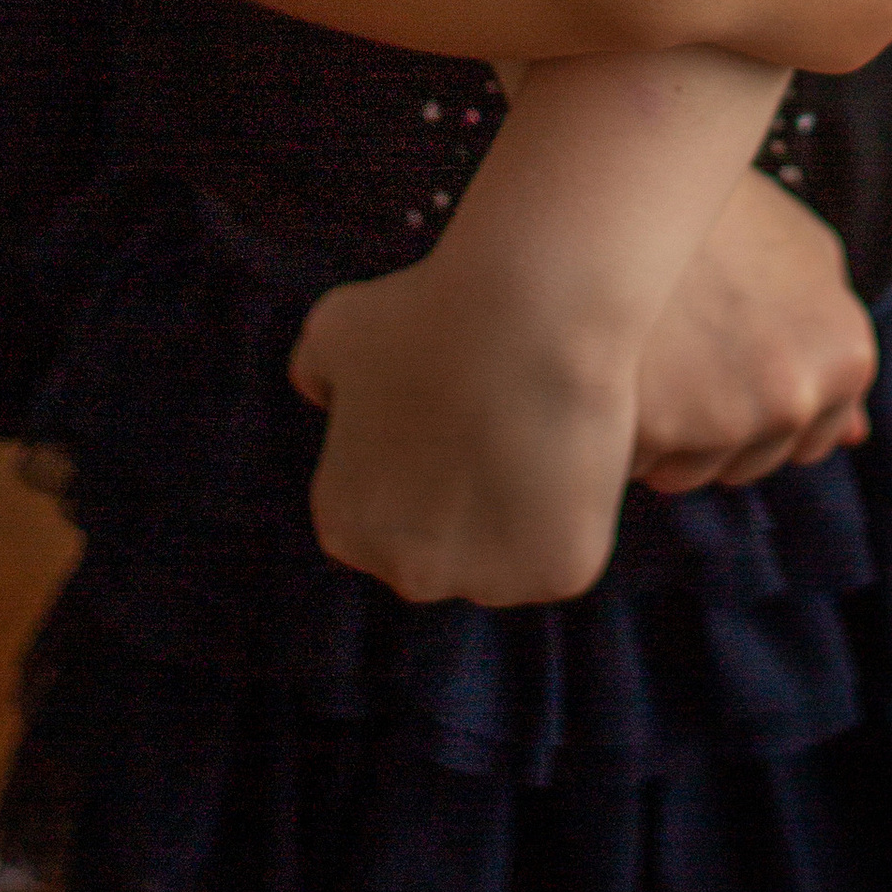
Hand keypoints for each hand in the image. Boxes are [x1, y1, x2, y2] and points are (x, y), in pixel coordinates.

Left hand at [289, 249, 637, 606]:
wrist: (529, 311)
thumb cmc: (429, 309)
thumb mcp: (336, 328)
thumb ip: (314, 370)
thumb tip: (321, 389)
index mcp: (347, 524)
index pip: (379, 512)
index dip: (417, 463)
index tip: (447, 417)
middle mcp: (407, 570)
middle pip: (440, 547)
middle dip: (462, 500)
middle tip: (495, 424)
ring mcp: (486, 582)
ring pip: (505, 558)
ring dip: (519, 516)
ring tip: (539, 435)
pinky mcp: (558, 574)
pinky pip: (565, 552)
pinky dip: (575, 514)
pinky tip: (576, 454)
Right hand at [632, 169, 874, 491]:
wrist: (618, 174)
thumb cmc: (706, 206)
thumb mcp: (796, 250)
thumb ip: (828, 337)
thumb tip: (855, 434)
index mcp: (845, 351)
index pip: (816, 436)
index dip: (760, 399)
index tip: (722, 354)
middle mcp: (800, 393)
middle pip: (751, 460)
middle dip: (711, 422)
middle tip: (676, 342)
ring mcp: (731, 419)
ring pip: (689, 473)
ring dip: (661, 432)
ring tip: (641, 345)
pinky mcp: (658, 432)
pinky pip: (632, 465)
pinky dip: (615, 430)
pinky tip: (608, 359)